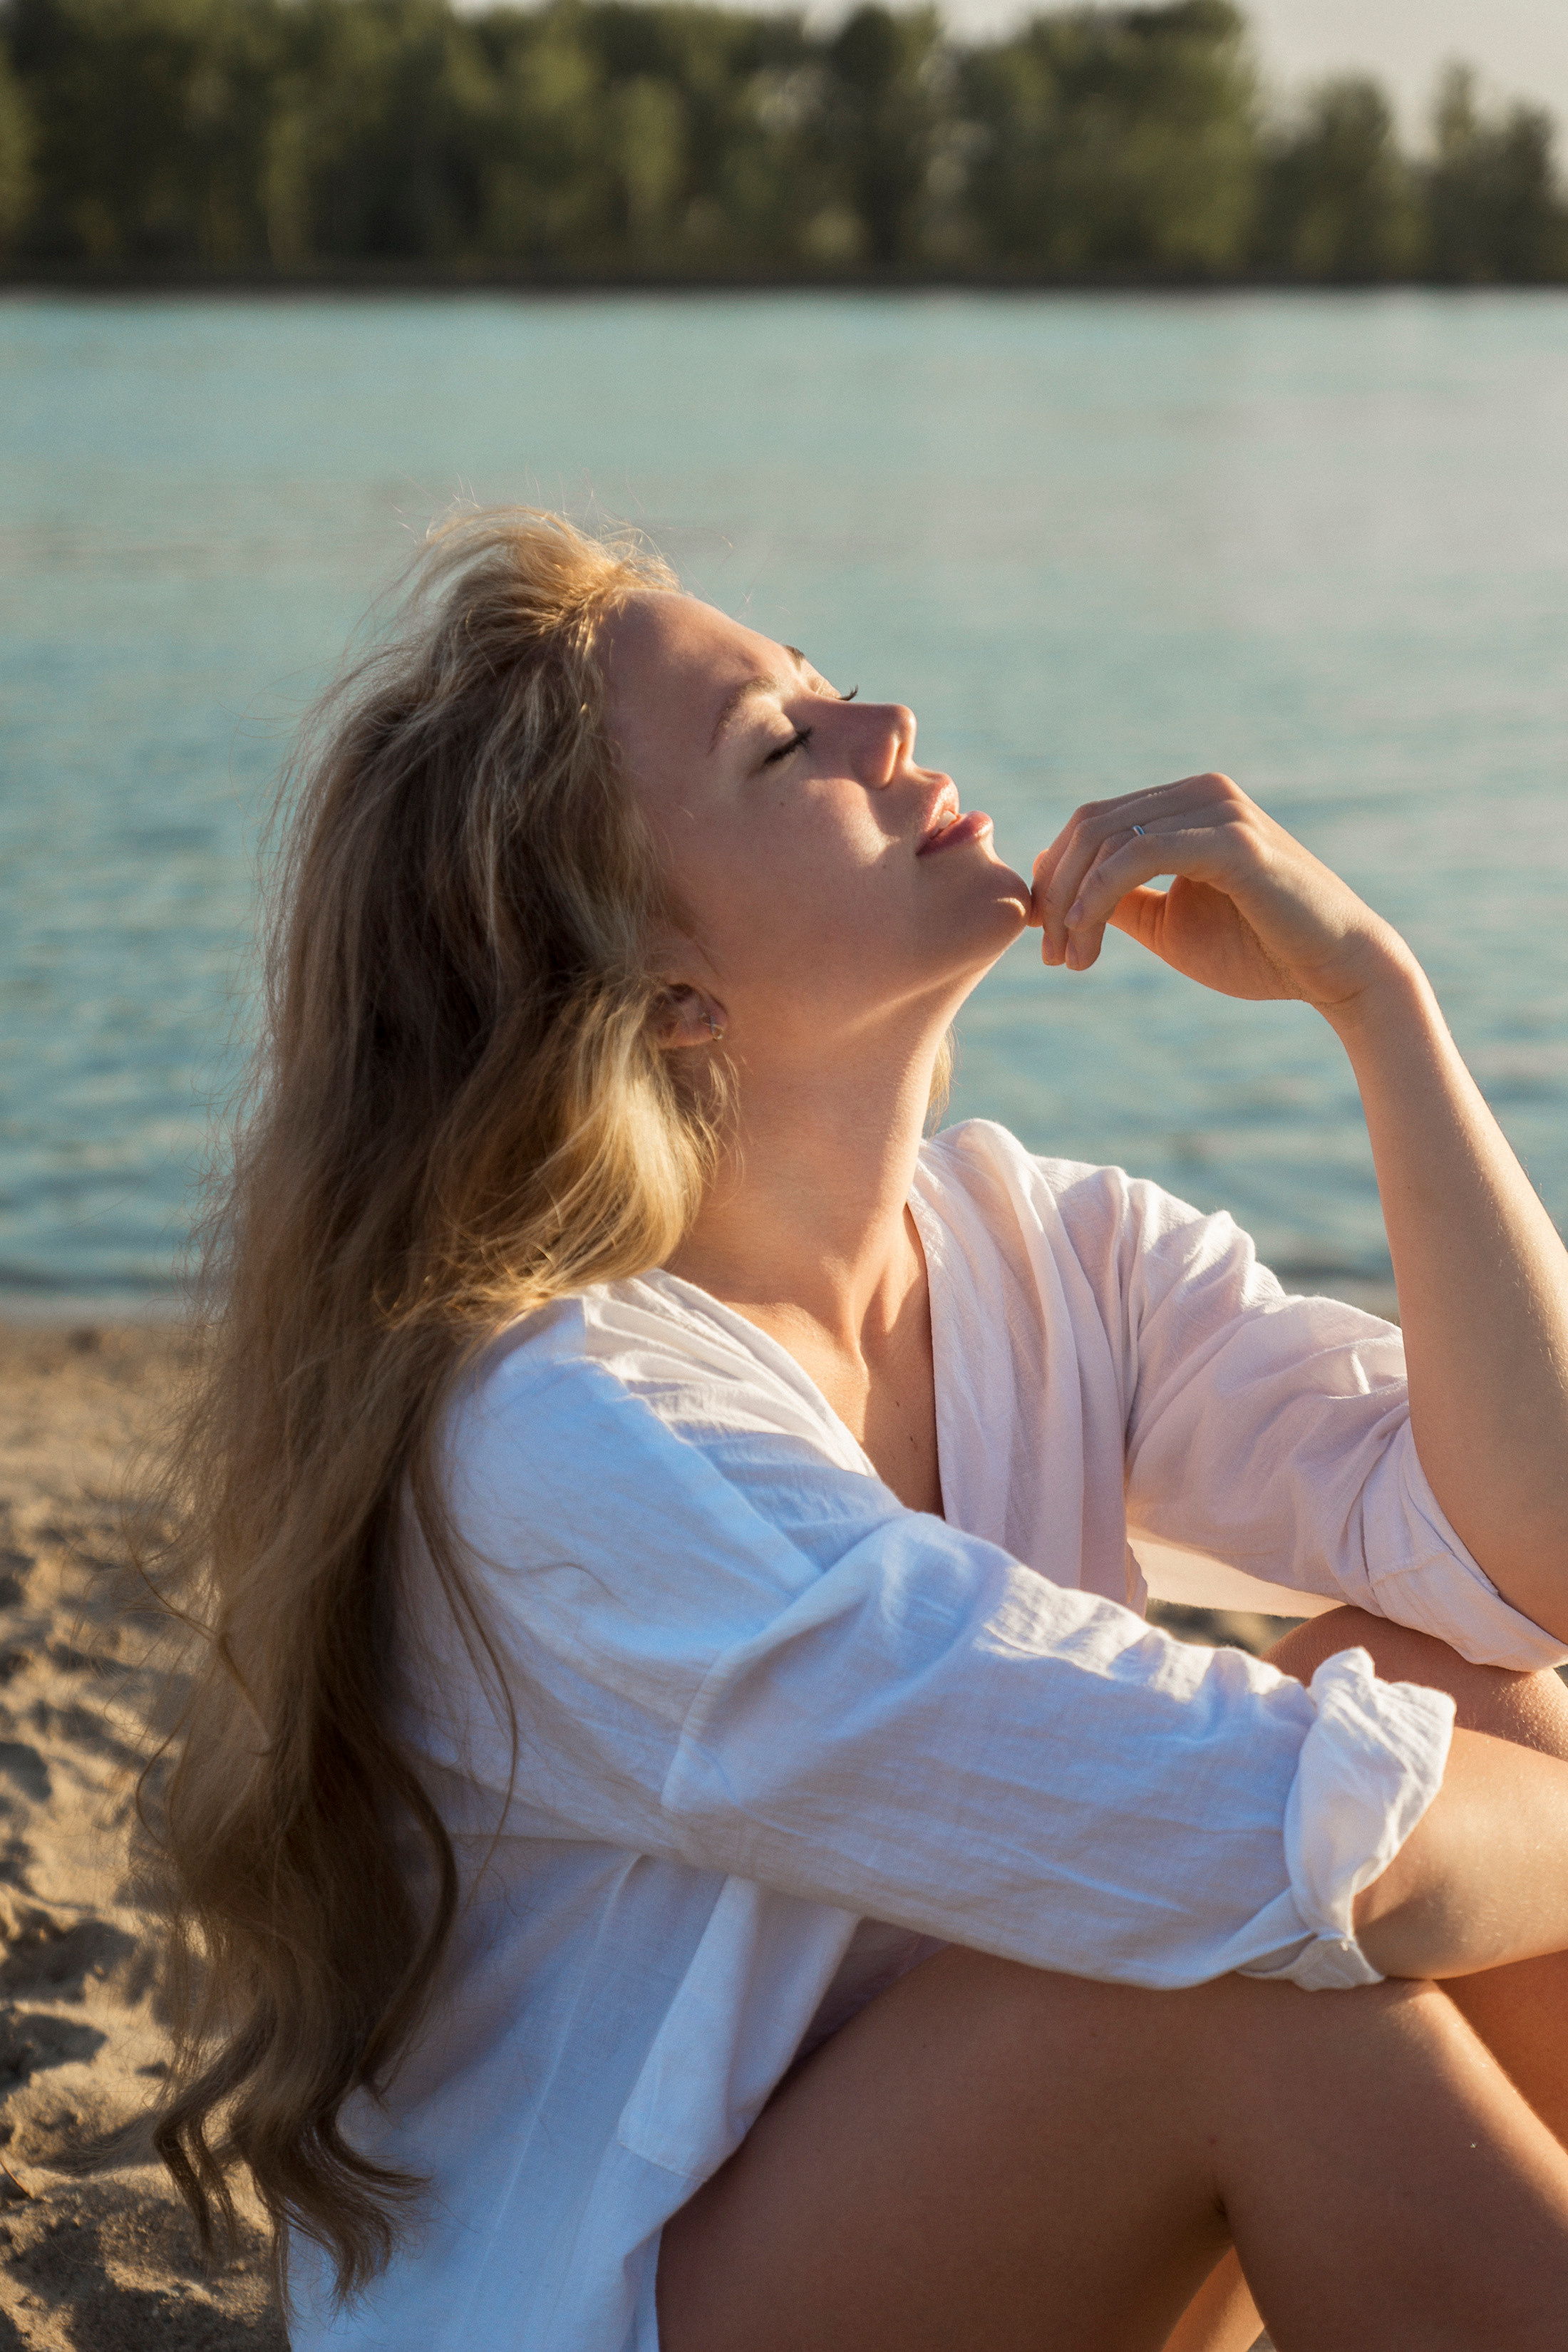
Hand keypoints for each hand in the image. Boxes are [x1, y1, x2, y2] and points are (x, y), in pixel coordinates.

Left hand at [1029, 772, 1409, 1016]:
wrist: (1336, 970)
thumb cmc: (1259, 950)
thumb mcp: (1168, 923)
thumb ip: (1119, 900)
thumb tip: (1061, 893)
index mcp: (1186, 805)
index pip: (1092, 824)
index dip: (1055, 879)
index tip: (1048, 943)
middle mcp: (1201, 792)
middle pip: (1089, 826)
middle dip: (1057, 893)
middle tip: (1051, 957)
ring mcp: (1220, 809)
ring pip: (1108, 840)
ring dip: (1075, 903)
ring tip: (1072, 958)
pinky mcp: (1233, 840)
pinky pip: (1142, 853)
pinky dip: (1100, 893)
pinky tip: (1086, 933)